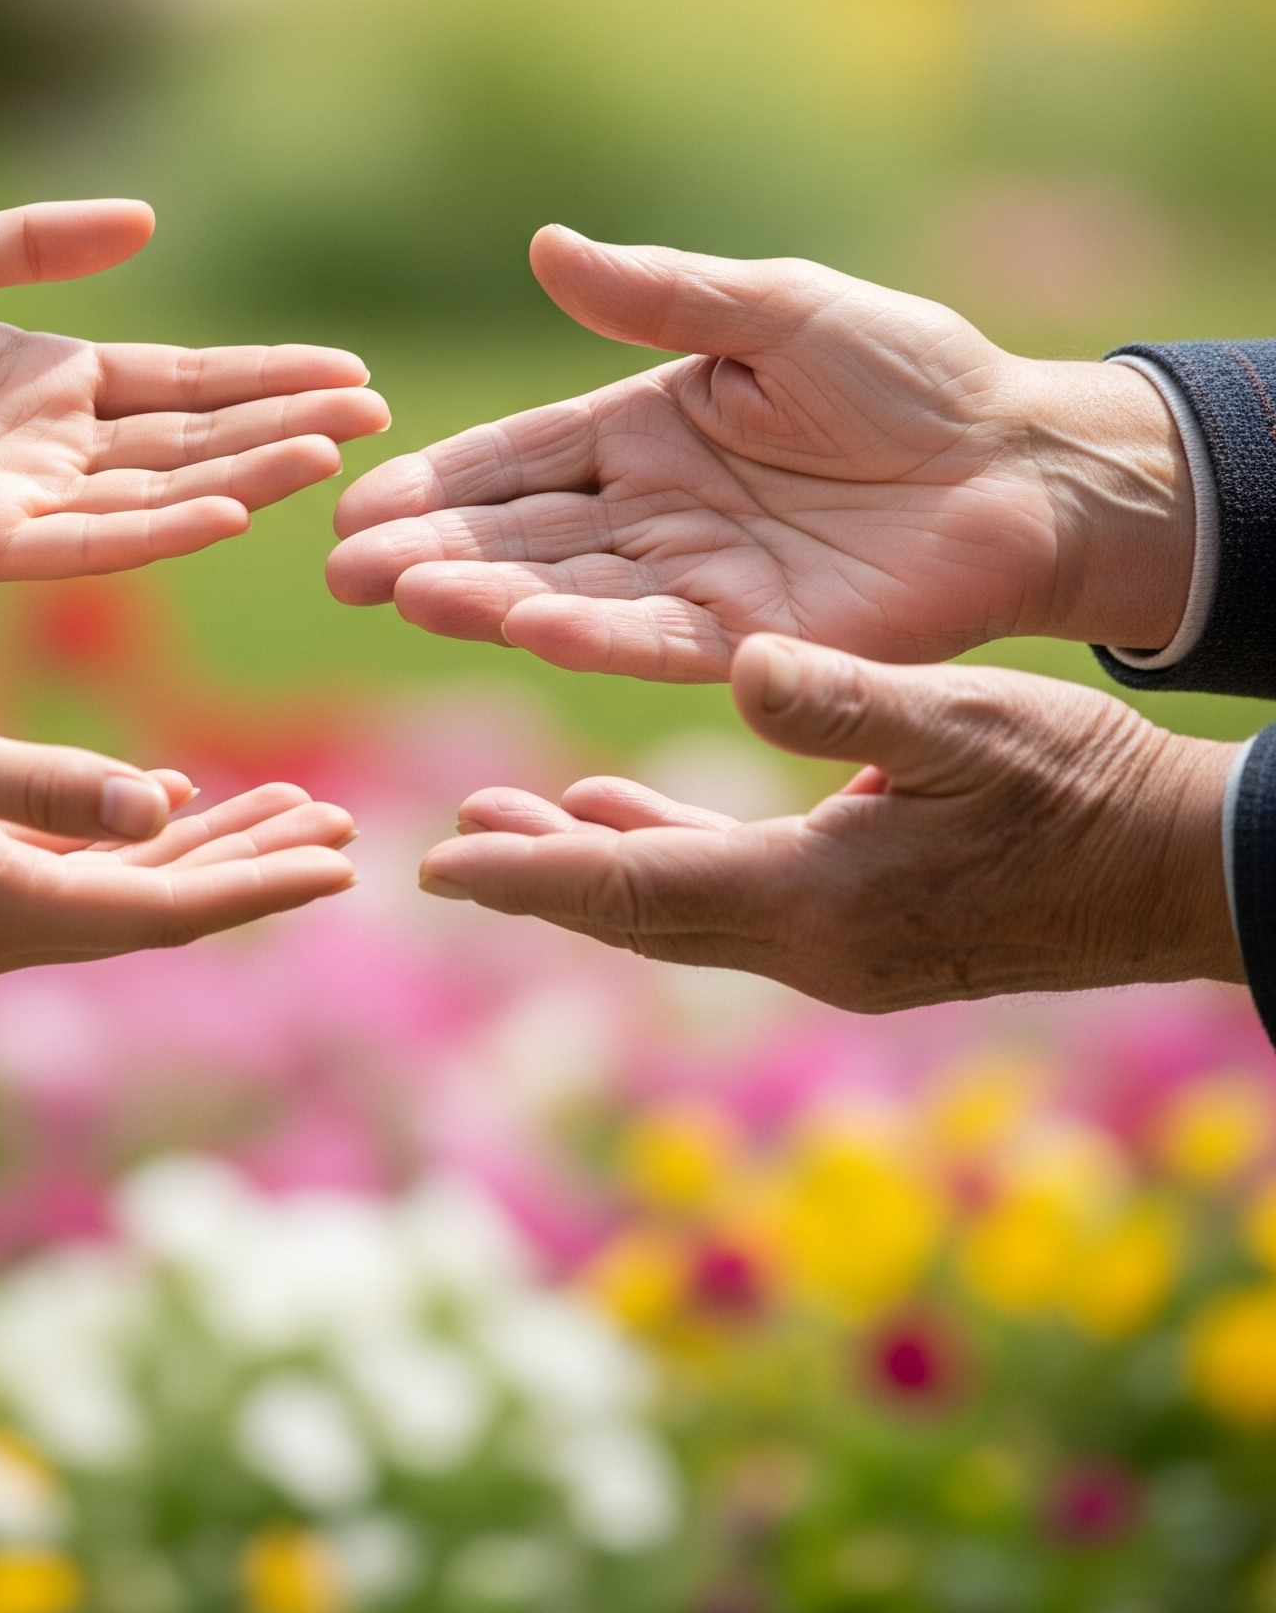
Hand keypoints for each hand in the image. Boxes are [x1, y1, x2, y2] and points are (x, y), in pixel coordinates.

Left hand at [0, 199, 388, 582]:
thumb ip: (35, 243)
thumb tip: (148, 221)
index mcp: (50, 381)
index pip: (184, 383)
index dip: (267, 378)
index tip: (350, 372)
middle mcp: (54, 450)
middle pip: (194, 438)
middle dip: (285, 427)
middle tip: (377, 415)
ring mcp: (26, 505)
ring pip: (162, 492)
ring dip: (248, 475)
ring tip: (332, 453)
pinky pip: (94, 540)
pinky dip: (166, 527)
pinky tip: (235, 507)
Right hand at [0, 674, 357, 979]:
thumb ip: (47, 787)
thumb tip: (165, 812)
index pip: (163, 909)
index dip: (260, 886)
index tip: (344, 862)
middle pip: (157, 909)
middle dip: (253, 870)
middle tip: (344, 830)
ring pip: (119, 891)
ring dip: (203, 851)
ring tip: (291, 808)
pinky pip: (67, 872)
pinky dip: (130, 840)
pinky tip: (173, 798)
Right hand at [327, 229, 1191, 679]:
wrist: (1025, 464)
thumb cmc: (911, 376)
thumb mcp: (779, 311)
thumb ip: (662, 296)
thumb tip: (545, 247)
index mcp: (640, 433)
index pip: (513, 462)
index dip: (434, 483)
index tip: (354, 502)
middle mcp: (647, 516)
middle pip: (517, 539)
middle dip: (427, 554)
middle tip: (345, 570)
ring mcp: (693, 583)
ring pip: (566, 594)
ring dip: (484, 597)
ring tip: (403, 592)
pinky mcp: (752, 642)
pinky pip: (657, 639)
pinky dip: (590, 635)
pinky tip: (525, 624)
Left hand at [418, 636, 1241, 1011]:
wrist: (1180, 875)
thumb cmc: (1084, 789)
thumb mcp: (970, 721)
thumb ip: (849, 702)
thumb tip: (742, 665)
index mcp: (816, 896)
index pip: (636, 892)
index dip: (529, 875)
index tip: (432, 867)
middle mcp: (807, 943)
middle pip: (637, 912)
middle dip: (539, 875)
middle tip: (446, 838)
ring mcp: (834, 947)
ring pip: (674, 907)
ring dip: (590, 864)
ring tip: (507, 817)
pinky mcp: (858, 931)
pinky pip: (725, 896)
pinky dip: (662, 855)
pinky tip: (623, 810)